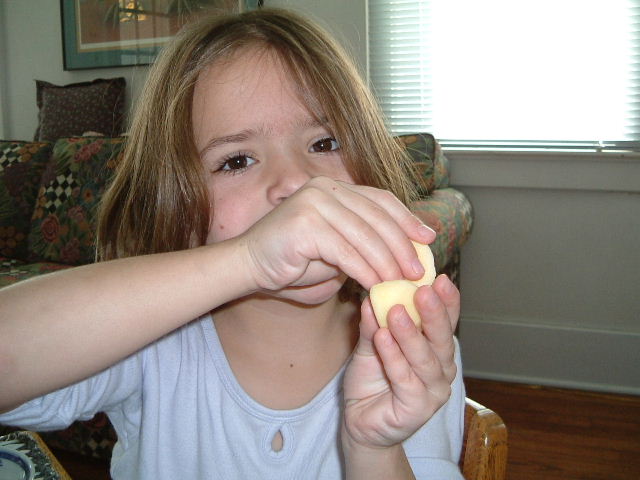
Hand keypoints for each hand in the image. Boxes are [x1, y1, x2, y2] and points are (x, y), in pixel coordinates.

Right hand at [238, 176, 434, 291]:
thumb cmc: (294, 260)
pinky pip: (345, 251)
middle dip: (402, 246)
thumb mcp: (338, 248)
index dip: (407, 219)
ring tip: (401, 283)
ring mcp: (314, 202)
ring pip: (365, 235)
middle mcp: (325, 187)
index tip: (427, 238)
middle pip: (377, 216)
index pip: (380, 200)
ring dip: (387, 262)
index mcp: (335, 187)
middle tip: (418, 271)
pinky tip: (375, 285)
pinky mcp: (305, 223)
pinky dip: (364, 271)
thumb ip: (366, 244)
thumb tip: (408, 252)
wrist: (249, 265)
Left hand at [342, 274, 458, 448]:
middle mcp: (441, 369)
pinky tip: (383, 338)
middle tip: (423, 289)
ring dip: (410, 333)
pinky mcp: (416, 409)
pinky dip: (393, 356)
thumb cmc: (372, 380)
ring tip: (397, 310)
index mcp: (436, 350)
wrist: (361, 422)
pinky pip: (404, 378)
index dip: (446, 301)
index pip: (446, 322)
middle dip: (433, 312)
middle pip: (442, 338)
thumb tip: (373, 294)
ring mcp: (432, 391)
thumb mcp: (371, 344)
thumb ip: (374, 323)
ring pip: (424, 358)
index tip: (439, 278)